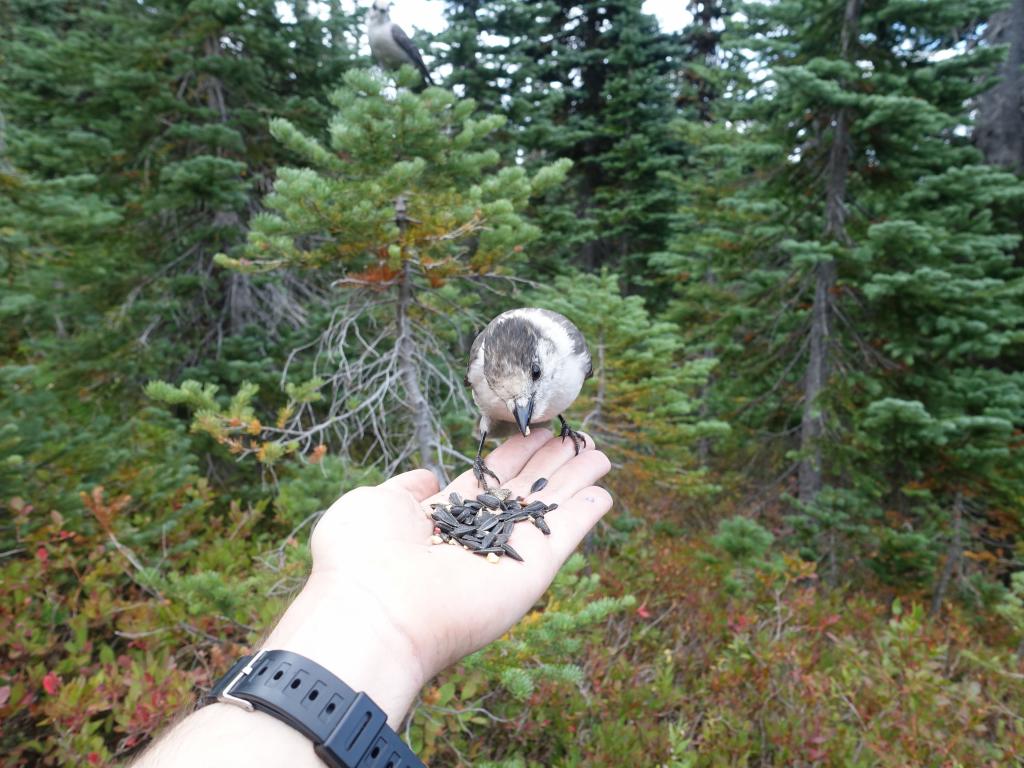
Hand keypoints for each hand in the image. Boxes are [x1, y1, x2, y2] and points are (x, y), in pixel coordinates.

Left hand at [263, 428, 611, 724]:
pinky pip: (565, 534)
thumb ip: (405, 487)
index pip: (487, 481)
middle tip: (577, 436)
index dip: (512, 455)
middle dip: (550, 462)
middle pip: (524, 491)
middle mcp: (478, 535)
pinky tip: (604, 492)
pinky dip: (586, 513)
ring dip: (576, 480)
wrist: (376, 614)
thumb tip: (428, 477)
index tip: (533, 431)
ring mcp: (507, 553)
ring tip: (599, 453)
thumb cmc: (361, 560)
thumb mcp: (374, 504)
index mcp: (441, 519)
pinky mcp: (532, 569)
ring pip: (550, 507)